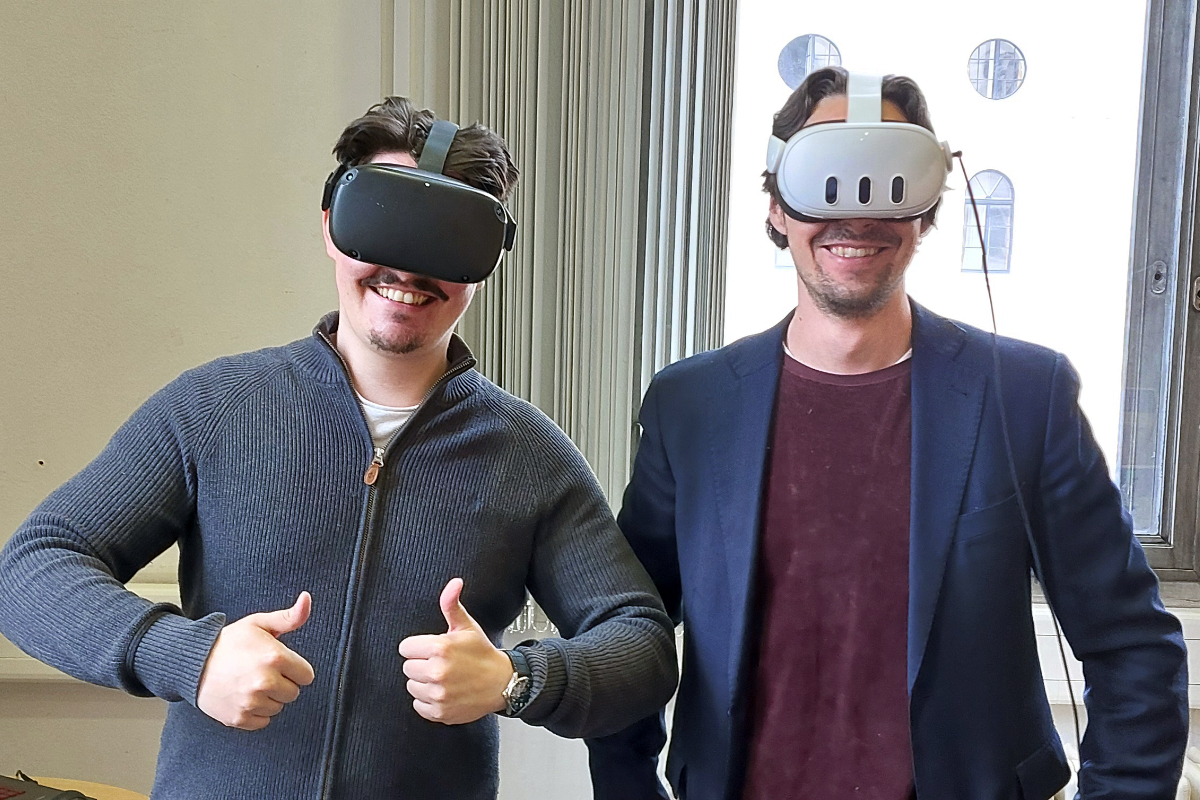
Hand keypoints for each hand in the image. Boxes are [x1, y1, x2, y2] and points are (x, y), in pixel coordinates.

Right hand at [196, 592, 315, 730]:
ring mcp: (251, 702)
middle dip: (283, 683)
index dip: (295, 669)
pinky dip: (256, 712)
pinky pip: (263, 721)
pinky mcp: (239, 718)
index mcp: (275, 658)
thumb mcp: (260, 623)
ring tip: (251, 683)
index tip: (281, 664)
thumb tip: (307, 599)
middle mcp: (265, 682)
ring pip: (278, 707)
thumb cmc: (229, 642)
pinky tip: (245, 697)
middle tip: (263, 672)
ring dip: (269, 698)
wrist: (194, 663)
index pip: (306, 675)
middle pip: (293, 693)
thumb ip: (290, 616)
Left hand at [398, 578, 513, 724]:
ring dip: (424, 683)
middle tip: (440, 663)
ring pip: (412, 686)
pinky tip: (444, 692)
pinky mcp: (440, 712)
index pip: (405, 648)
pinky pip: (418, 705)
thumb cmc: (482, 654)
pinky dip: (428, 701)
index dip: (419, 647)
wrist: (502, 683)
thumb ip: (451, 604)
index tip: (433, 649)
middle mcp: (437, 672)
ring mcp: (438, 694)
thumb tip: (453, 583)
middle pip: (407, 667)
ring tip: (444, 678)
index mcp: (440, 648)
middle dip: (421, 664)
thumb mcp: (467, 626)